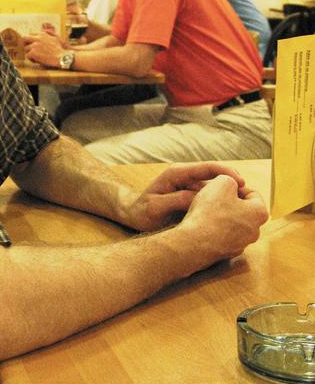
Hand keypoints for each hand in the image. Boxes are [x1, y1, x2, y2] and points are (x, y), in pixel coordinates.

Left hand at [24, 31, 66, 67]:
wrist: (62, 57)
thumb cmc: (60, 49)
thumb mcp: (55, 38)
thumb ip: (49, 33)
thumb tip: (45, 30)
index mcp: (42, 34)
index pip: (30, 34)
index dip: (30, 40)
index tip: (32, 45)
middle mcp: (37, 38)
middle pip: (24, 38)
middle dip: (26, 44)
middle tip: (29, 50)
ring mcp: (34, 45)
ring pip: (26, 49)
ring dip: (30, 53)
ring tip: (36, 57)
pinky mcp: (33, 53)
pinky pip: (27, 56)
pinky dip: (31, 59)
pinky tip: (37, 60)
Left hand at [127, 162, 246, 232]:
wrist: (132, 215)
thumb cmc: (141, 212)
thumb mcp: (156, 207)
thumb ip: (175, 201)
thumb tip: (198, 198)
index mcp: (177, 174)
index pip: (206, 167)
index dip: (225, 172)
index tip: (241, 181)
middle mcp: (186, 177)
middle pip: (215, 175)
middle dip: (234, 183)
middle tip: (251, 196)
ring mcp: (190, 186)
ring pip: (216, 188)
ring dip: (231, 194)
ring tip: (247, 205)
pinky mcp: (192, 197)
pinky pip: (211, 198)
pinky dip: (223, 203)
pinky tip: (233, 214)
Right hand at [179, 174, 267, 261]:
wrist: (195, 242)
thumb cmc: (211, 211)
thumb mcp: (222, 182)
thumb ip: (231, 179)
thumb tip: (231, 184)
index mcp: (259, 213)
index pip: (252, 193)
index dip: (236, 185)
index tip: (221, 185)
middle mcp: (254, 231)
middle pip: (243, 209)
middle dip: (229, 201)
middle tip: (213, 196)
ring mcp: (241, 244)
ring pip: (232, 223)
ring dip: (221, 215)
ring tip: (204, 209)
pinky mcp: (227, 253)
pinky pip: (222, 235)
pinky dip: (214, 229)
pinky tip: (201, 224)